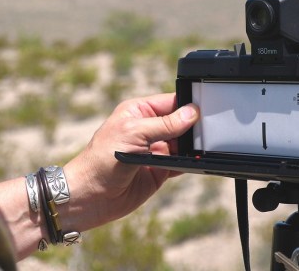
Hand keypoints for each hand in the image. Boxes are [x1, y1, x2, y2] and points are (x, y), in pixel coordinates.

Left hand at [61, 93, 198, 231]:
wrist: (90, 197)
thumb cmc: (101, 160)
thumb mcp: (134, 134)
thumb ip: (164, 124)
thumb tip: (191, 113)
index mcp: (139, 111)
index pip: (170, 102)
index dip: (187, 104)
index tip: (206, 108)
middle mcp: (148, 129)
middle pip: (181, 123)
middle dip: (194, 127)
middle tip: (209, 131)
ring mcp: (155, 151)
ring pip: (183, 144)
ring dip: (193, 147)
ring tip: (204, 149)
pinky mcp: (160, 171)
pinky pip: (181, 164)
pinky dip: (190, 163)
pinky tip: (198, 163)